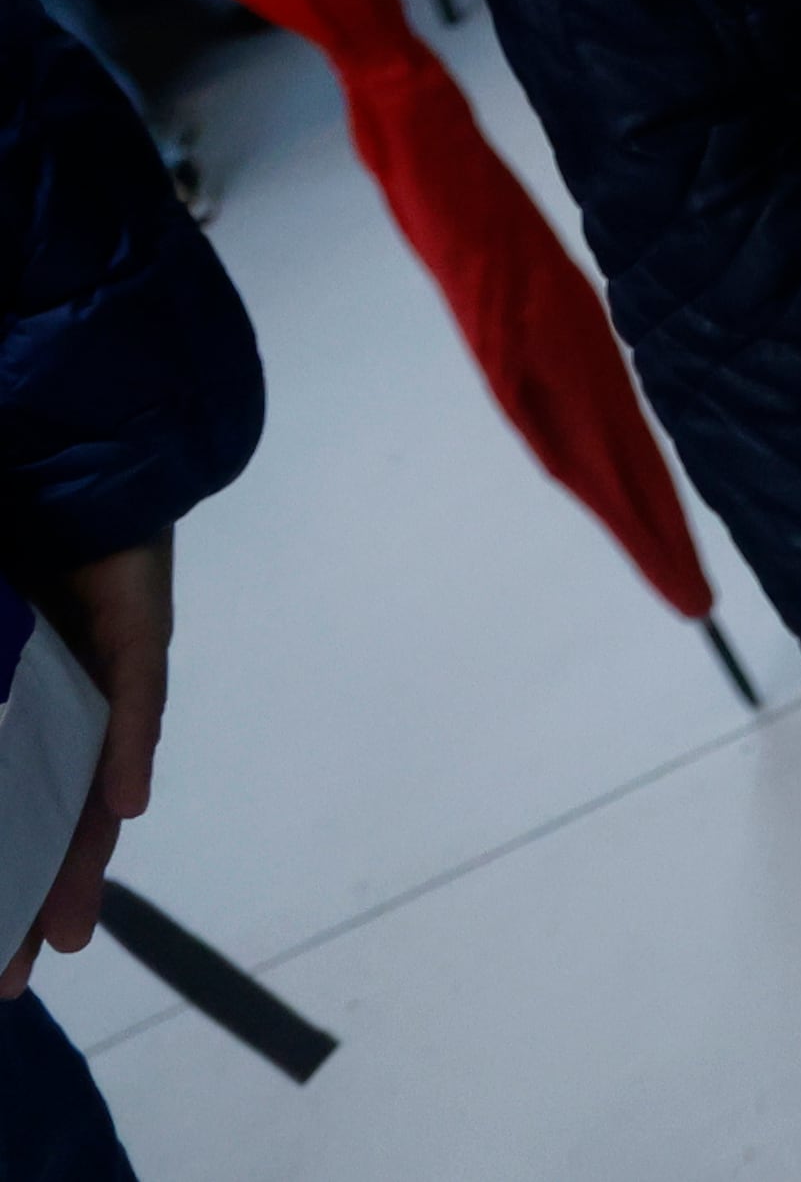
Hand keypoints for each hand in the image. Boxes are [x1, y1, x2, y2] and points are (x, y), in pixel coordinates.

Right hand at [6, 539, 171, 998]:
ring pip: (100, 780)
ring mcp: (108, 674)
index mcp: (30, 715)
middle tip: (24, 972)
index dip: (9, 877)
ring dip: (86, 852)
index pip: (19, 809)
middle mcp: (75, 707)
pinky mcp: (140, 630)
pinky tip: (121, 805)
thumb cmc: (14, 554)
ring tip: (71, 924)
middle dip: (43, 894)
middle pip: (61, 817)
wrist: (64, 474)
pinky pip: (134, 696)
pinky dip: (127, 749)